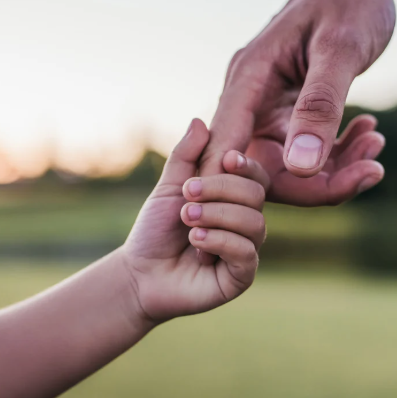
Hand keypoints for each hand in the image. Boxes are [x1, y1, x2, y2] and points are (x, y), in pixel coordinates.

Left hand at [121, 119, 269, 322]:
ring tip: (187, 220)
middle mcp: (246, 222)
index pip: (256, 176)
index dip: (246, 165)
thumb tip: (199, 121)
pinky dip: (219, 241)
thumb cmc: (156, 230)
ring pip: (254, 222)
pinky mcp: (241, 276)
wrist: (140, 273)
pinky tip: (195, 242)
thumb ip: (185, 156)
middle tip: (187, 196)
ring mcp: (246, 249)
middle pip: (256, 195)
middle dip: (220, 190)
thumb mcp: (169, 188)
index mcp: (234, 199)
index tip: (226, 159)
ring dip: (216, 216)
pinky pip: (246, 252)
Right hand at [199, 0, 392, 205]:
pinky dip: (339, 153)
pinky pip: (306, 152)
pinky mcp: (290, 112)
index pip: (227, 151)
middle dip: (315, 183)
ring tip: (377, 146)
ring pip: (288, 166)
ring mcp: (268, 108)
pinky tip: (371, 134)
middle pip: (261, 170)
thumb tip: (302, 167)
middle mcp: (250, 98)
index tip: (296, 199)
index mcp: (247, 80)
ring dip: (335, 169)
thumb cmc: (350, 0)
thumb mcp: (341, 50)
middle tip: (371, 170)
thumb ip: (320, 106)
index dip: (244, 188)